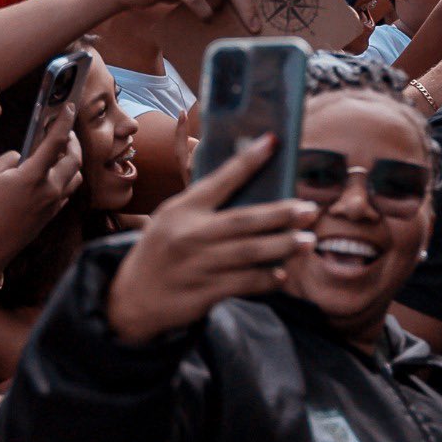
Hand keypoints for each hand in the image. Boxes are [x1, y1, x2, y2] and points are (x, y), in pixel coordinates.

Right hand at [0, 105, 82, 266]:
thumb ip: (11, 157)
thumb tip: (24, 155)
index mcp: (34, 175)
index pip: (56, 142)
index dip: (64, 122)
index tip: (70, 108)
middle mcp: (51, 188)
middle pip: (75, 158)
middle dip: (72, 141)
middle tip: (64, 132)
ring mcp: (55, 202)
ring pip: (76, 175)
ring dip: (72, 161)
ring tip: (60, 152)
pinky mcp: (54, 213)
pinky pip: (68, 190)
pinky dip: (66, 177)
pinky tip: (53, 174)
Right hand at [105, 134, 319, 342]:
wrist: (131, 299)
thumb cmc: (161, 250)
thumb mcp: (172, 217)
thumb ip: (205, 202)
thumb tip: (251, 183)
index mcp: (183, 209)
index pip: (220, 179)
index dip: (248, 160)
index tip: (273, 141)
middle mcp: (190, 234)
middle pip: (244, 221)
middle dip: (281, 214)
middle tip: (310, 209)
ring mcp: (197, 265)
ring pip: (249, 253)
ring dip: (283, 246)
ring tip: (309, 240)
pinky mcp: (203, 293)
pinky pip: (243, 283)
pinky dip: (266, 278)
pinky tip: (283, 273)